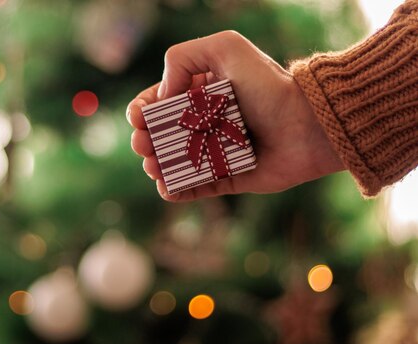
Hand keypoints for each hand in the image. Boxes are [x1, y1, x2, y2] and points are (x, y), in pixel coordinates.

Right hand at [126, 31, 343, 201]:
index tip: (139, 118)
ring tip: (154, 166)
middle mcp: (205, 122)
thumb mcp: (227, 49)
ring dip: (155, 167)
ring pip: (173, 163)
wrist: (308, 125)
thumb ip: (184, 57)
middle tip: (144, 145)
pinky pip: (194, 188)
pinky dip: (175, 191)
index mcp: (201, 92)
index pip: (159, 101)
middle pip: (160, 135)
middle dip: (145, 140)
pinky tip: (167, 188)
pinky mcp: (226, 178)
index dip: (142, 110)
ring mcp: (214, 152)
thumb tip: (162, 96)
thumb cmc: (269, 86)